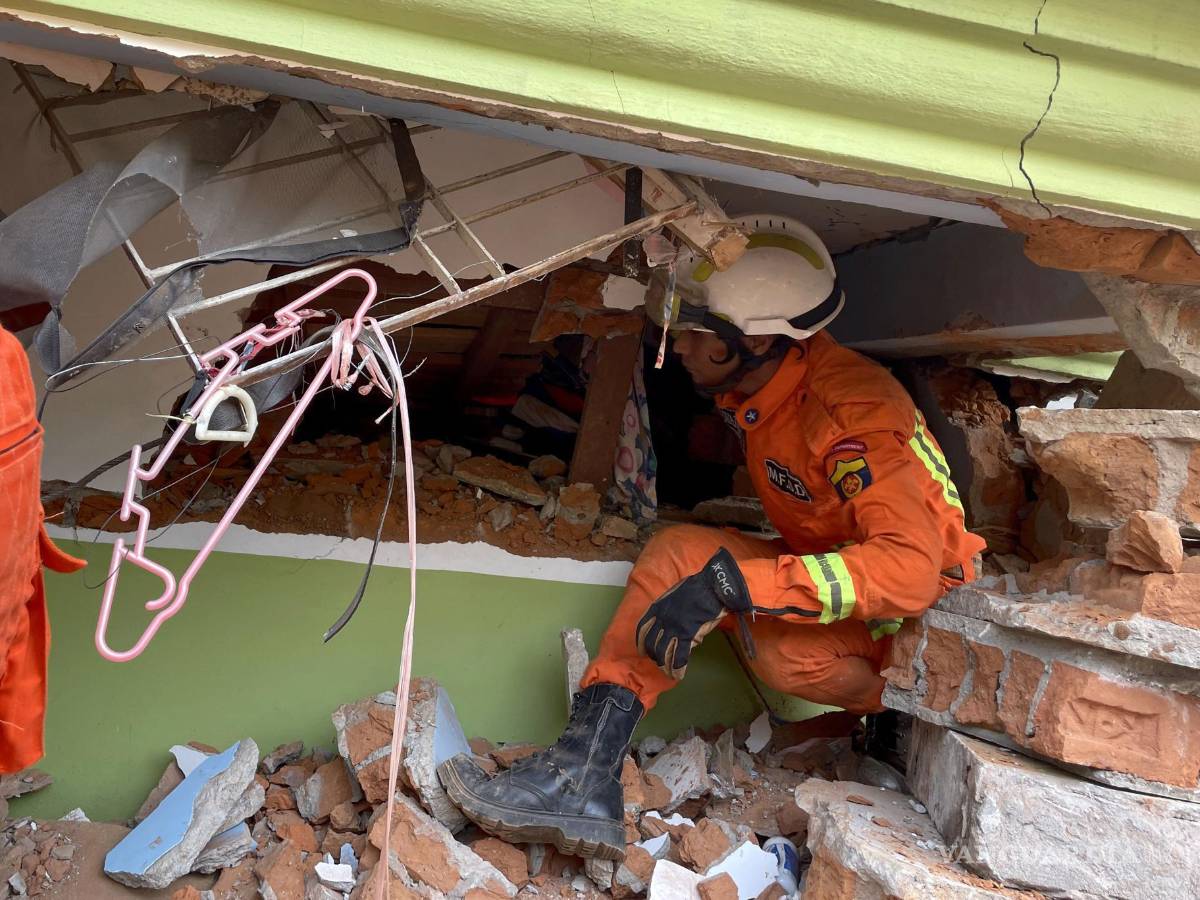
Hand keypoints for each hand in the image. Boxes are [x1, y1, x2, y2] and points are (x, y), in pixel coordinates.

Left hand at [635, 548, 751, 679]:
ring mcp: (674, 628)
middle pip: (652, 644)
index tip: (642, 651)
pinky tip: (678, 675)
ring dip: (665, 666)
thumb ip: (668, 611)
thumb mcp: (674, 596)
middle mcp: (662, 619)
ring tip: (668, 673)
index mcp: (657, 608)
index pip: (643, 629)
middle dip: (655, 656)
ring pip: (664, 653)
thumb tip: (670, 627)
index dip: (641, 643)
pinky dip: (678, 668)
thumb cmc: (697, 588)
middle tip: (660, 664)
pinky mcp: (688, 635)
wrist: (712, 587)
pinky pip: (680, 656)